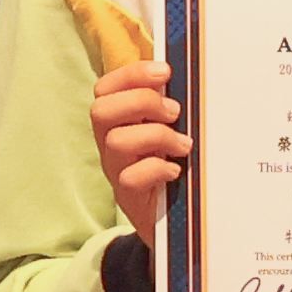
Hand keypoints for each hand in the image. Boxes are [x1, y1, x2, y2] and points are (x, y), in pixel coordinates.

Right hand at [89, 56, 187, 238]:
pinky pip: (131, 178)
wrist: (175, 220)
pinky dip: (157, 168)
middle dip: (141, 102)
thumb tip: (190, 75)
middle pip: (101, 110)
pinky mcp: (128, 196)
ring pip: (116, 141)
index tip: (165, 72)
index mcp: (118, 121)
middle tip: (174, 112)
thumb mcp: (170, 130)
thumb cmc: (173, 163)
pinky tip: (175, 170)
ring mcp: (116, 169)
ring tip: (184, 145)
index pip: (105, 88)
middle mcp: (109, 143)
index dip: (131, 74)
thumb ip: (170, 106)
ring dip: (157, 136)